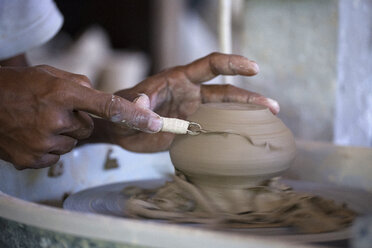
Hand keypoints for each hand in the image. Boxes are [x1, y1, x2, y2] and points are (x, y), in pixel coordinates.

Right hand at [0, 65, 161, 168]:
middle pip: (87, 128)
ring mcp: (43, 143)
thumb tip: (107, 103)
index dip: (134, 115)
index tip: (155, 122)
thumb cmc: (21, 86)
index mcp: (63, 94)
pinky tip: (33, 134)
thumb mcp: (53, 75)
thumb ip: (83, 87)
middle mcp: (55, 120)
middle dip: (75, 121)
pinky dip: (49, 147)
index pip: (108, 106)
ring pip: (72, 143)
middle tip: (53, 110)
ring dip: (62, 134)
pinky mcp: (33, 160)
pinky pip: (56, 156)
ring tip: (40, 121)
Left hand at [98, 53, 279, 151]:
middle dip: (250, 96)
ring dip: (246, 113)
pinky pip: (215, 127)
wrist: (120, 129)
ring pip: (225, 109)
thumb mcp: (124, 106)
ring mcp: (193, 110)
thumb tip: (145, 106)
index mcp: (179, 79)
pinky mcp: (191, 127)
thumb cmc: (121, 111)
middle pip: (226, 91)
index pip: (210, 65)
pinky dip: (230, 130)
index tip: (253, 69)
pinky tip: (244, 137)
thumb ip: (135, 106)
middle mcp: (191, 92)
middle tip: (272, 106)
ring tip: (269, 120)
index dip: (232, 64)